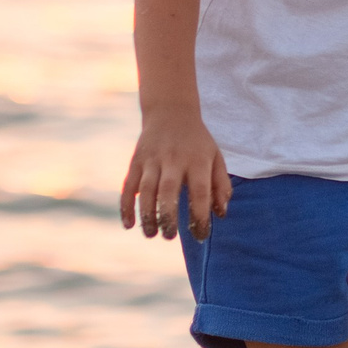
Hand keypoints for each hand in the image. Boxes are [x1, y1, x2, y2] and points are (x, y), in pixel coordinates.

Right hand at [121, 115, 230, 239]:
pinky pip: (128, 186)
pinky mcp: (136, 161)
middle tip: (169, 236)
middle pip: (168, 190)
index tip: (200, 235)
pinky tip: (128, 224)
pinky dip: (126, 205)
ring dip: (146, 214)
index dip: (200, 215)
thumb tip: (221, 214)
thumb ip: (221, 185)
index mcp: (197, 160)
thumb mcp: (216, 157)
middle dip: (167, 216)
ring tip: (151, 234)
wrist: (170, 111)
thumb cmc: (197, 142)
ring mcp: (152, 160)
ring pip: (146, 190)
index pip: (200, 191)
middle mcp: (173, 159)